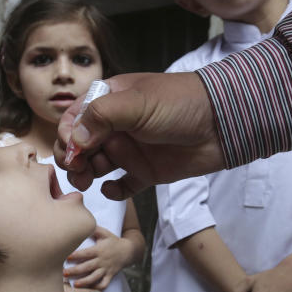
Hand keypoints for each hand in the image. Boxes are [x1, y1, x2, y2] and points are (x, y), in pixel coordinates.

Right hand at [53, 73, 223, 198]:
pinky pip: (122, 185)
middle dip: (73, 157)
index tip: (72, 147)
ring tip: (88, 180)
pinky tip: (111, 188)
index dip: (68, 133)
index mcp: (110, 101)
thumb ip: (101, 116)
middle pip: (81, 144)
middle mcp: (116, 126)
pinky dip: (113, 190)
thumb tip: (74, 138)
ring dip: (86, 174)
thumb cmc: (179, 103)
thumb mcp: (136, 103)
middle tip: (77, 169)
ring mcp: (131, 149)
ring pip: (96, 166)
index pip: (75, 117)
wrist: (223, 123)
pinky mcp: (146, 171)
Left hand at [64, 226, 130, 290]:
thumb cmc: (113, 241)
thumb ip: (93, 229)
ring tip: (75, 283)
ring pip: (95, 277)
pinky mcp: (110, 275)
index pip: (86, 253)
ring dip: (84, 281)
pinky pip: (104, 283)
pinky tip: (89, 288)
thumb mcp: (104, 233)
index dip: (76, 255)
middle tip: (64, 273)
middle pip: (87, 267)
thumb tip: (82, 222)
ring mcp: (106, 269)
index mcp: (99, 250)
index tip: (66, 258)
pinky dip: (97, 287)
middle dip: (75, 270)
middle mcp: (102, 260)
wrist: (128, 251)